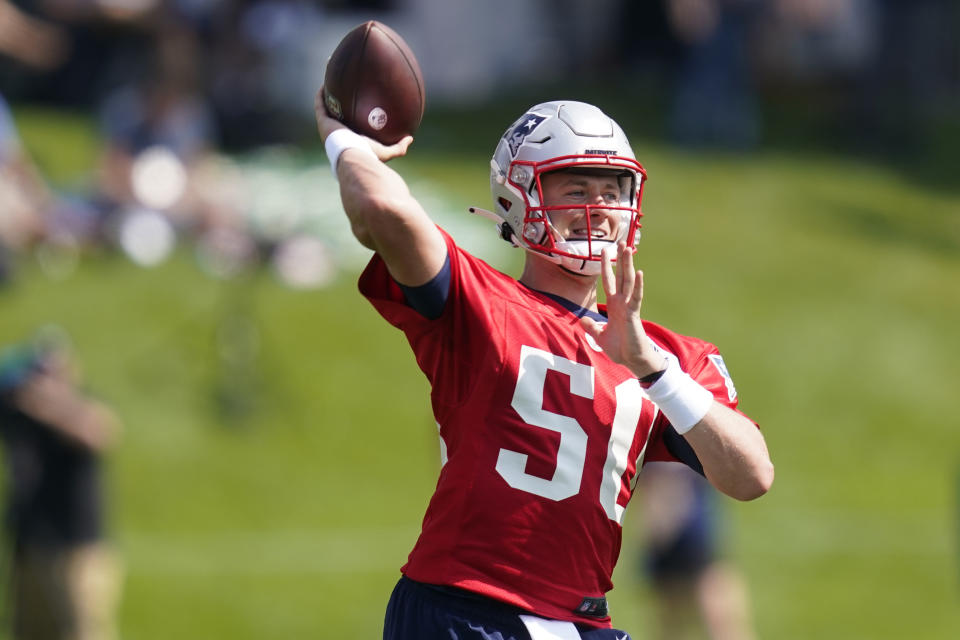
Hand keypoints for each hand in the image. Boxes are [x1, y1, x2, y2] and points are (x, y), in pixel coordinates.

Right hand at [314, 88, 412, 161]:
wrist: (354, 155)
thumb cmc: (369, 155)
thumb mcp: (387, 151)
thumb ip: (398, 146)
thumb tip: (410, 138)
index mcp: (349, 137)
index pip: (350, 124)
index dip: (351, 114)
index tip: (356, 103)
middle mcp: (337, 131)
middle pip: (337, 113)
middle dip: (338, 101)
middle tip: (343, 88)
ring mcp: (328, 126)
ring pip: (326, 106)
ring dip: (327, 94)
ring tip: (331, 79)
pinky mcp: (322, 121)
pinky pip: (320, 104)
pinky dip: (321, 94)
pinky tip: (325, 82)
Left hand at [580, 242, 664, 377]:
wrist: (631, 361)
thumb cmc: (620, 349)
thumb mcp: (600, 336)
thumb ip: (591, 327)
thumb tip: (582, 318)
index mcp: (614, 305)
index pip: (609, 281)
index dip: (606, 266)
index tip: (604, 251)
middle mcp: (622, 302)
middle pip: (620, 276)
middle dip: (619, 259)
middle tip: (619, 241)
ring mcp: (629, 307)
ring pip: (628, 282)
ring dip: (628, 265)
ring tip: (627, 249)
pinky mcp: (634, 315)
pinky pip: (636, 298)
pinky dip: (638, 285)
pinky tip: (639, 272)